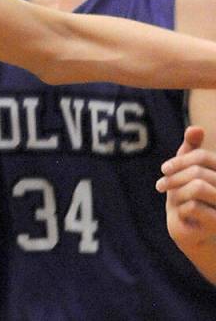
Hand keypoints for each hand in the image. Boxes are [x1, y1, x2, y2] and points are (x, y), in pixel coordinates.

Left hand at [157, 126, 215, 247]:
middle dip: (174, 178)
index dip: (179, 161)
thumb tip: (196, 128)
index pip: (203, 157)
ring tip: (172, 200)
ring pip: (198, 187)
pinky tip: (182, 216)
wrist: (195, 236)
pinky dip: (181, 209)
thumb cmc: (190, 200)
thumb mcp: (187, 174)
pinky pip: (193, 207)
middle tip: (160, 186)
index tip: (163, 169)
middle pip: (198, 172)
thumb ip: (190, 152)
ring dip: (178, 193)